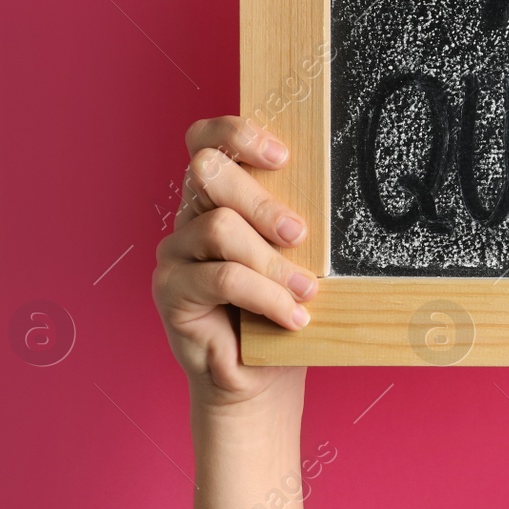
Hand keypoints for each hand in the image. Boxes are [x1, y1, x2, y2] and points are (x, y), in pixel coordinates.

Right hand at [152, 117, 315, 408]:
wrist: (260, 375)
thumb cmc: (281, 308)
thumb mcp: (296, 256)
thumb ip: (294, 221)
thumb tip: (338, 190)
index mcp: (219, 196)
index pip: (206, 140)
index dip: (236, 134)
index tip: (282, 156)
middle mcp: (190, 216)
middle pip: (209, 173)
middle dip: (260, 200)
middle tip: (299, 234)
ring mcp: (175, 252)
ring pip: (219, 228)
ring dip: (272, 261)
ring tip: (306, 291)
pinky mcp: (170, 290)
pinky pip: (222, 278)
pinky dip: (265, 295)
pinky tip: (292, 316)